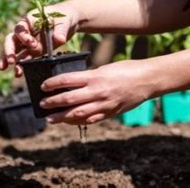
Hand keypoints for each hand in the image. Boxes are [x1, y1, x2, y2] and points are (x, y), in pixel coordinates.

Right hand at [0, 2, 80, 76]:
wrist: (70, 21)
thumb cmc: (65, 16)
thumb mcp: (65, 21)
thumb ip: (60, 30)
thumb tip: (59, 39)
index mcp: (31, 19)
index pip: (21, 27)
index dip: (23, 36)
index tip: (30, 43)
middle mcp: (27, 31)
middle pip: (12, 39)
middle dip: (9, 50)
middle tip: (11, 61)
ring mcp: (29, 42)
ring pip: (15, 51)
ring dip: (11, 60)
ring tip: (8, 70)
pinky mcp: (34, 51)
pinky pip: (25, 58)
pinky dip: (21, 65)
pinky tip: (18, 73)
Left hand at [39, 60, 154, 124]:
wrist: (147, 80)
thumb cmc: (125, 69)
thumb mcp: (104, 68)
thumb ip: (89, 77)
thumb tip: (72, 83)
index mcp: (94, 76)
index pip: (67, 80)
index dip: (52, 83)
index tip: (43, 86)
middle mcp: (97, 91)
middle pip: (69, 99)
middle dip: (53, 102)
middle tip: (42, 104)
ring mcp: (104, 104)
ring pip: (77, 113)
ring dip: (62, 117)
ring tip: (50, 119)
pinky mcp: (110, 112)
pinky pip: (90, 119)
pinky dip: (78, 121)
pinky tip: (69, 121)